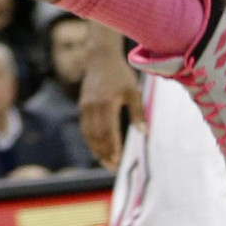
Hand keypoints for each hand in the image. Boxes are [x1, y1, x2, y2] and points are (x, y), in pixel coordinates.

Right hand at [79, 41, 143, 168]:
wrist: (100, 58)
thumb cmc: (120, 75)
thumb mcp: (133, 91)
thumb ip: (138, 113)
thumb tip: (143, 133)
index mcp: (107, 103)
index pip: (108, 131)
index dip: (113, 147)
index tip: (118, 160)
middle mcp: (93, 106)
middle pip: (96, 136)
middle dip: (104, 153)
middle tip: (112, 166)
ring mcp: (85, 106)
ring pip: (88, 134)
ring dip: (95, 149)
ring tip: (105, 161)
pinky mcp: (82, 106)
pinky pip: (84, 127)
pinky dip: (90, 140)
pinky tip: (97, 148)